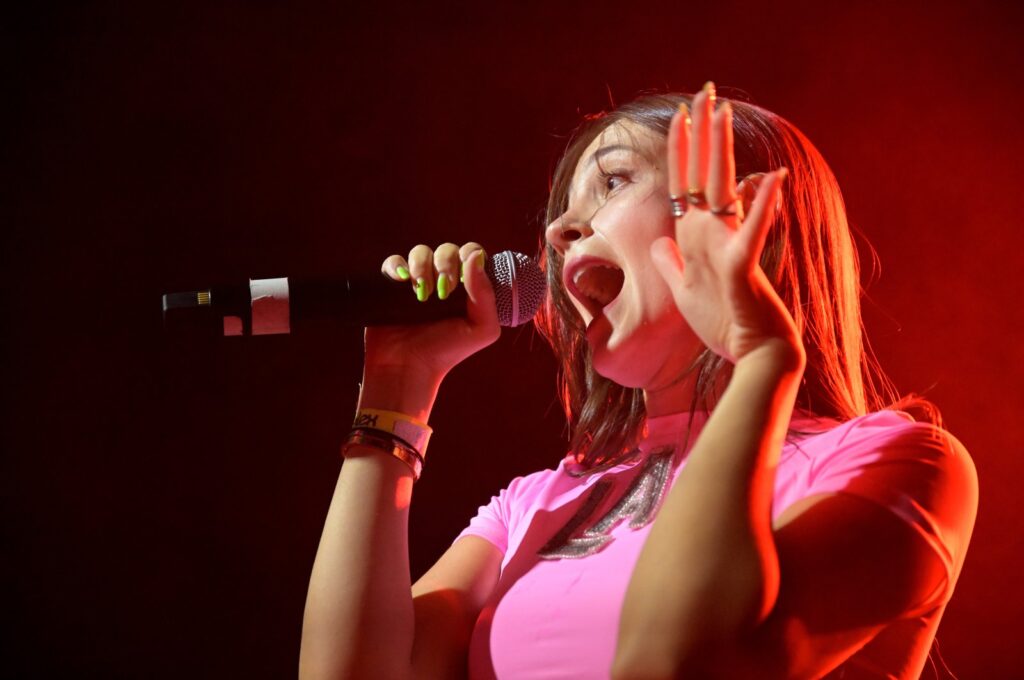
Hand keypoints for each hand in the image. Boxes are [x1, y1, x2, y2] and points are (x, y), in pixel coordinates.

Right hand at [364, 242, 500, 386]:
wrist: (409, 367)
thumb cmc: (447, 351)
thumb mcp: (481, 329)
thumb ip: (487, 296)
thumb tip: (477, 257)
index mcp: (467, 287)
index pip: (471, 254)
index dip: (469, 256)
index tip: (464, 275)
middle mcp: (442, 279)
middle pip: (447, 250)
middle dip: (446, 264)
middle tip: (444, 290)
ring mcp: (416, 281)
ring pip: (420, 252)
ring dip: (422, 266)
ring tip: (422, 293)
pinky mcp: (391, 285)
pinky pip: (393, 262)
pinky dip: (397, 266)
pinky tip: (402, 281)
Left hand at [650, 83, 802, 365]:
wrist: (754, 354)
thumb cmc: (724, 324)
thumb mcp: (684, 291)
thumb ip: (671, 264)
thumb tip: (659, 242)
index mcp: (698, 237)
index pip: (685, 184)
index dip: (682, 149)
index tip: (680, 114)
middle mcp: (715, 233)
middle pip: (705, 174)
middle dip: (702, 132)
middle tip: (704, 90)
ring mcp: (730, 245)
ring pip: (725, 189)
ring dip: (722, 151)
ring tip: (722, 114)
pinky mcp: (743, 266)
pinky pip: (752, 231)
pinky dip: (761, 207)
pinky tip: (771, 179)